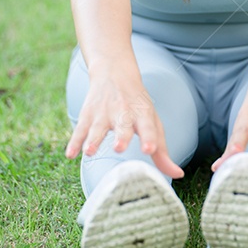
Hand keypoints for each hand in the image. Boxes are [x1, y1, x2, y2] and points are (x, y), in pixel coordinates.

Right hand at [66, 64, 183, 179]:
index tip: (149, 149)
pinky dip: (74, 141)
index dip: (149, 138)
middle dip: (121, 136)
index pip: (148, 126)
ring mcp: (104, 112)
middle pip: (123, 125)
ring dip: (93, 139)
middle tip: (119, 148)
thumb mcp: (152, 122)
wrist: (114, 72)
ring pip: (98, 127)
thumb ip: (162, 151)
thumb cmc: (138, 105)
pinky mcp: (88, 114)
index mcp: (143, 114)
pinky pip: (80, 129)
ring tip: (90, 152)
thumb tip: (178, 174)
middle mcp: (124, 112)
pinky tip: (70, 155)